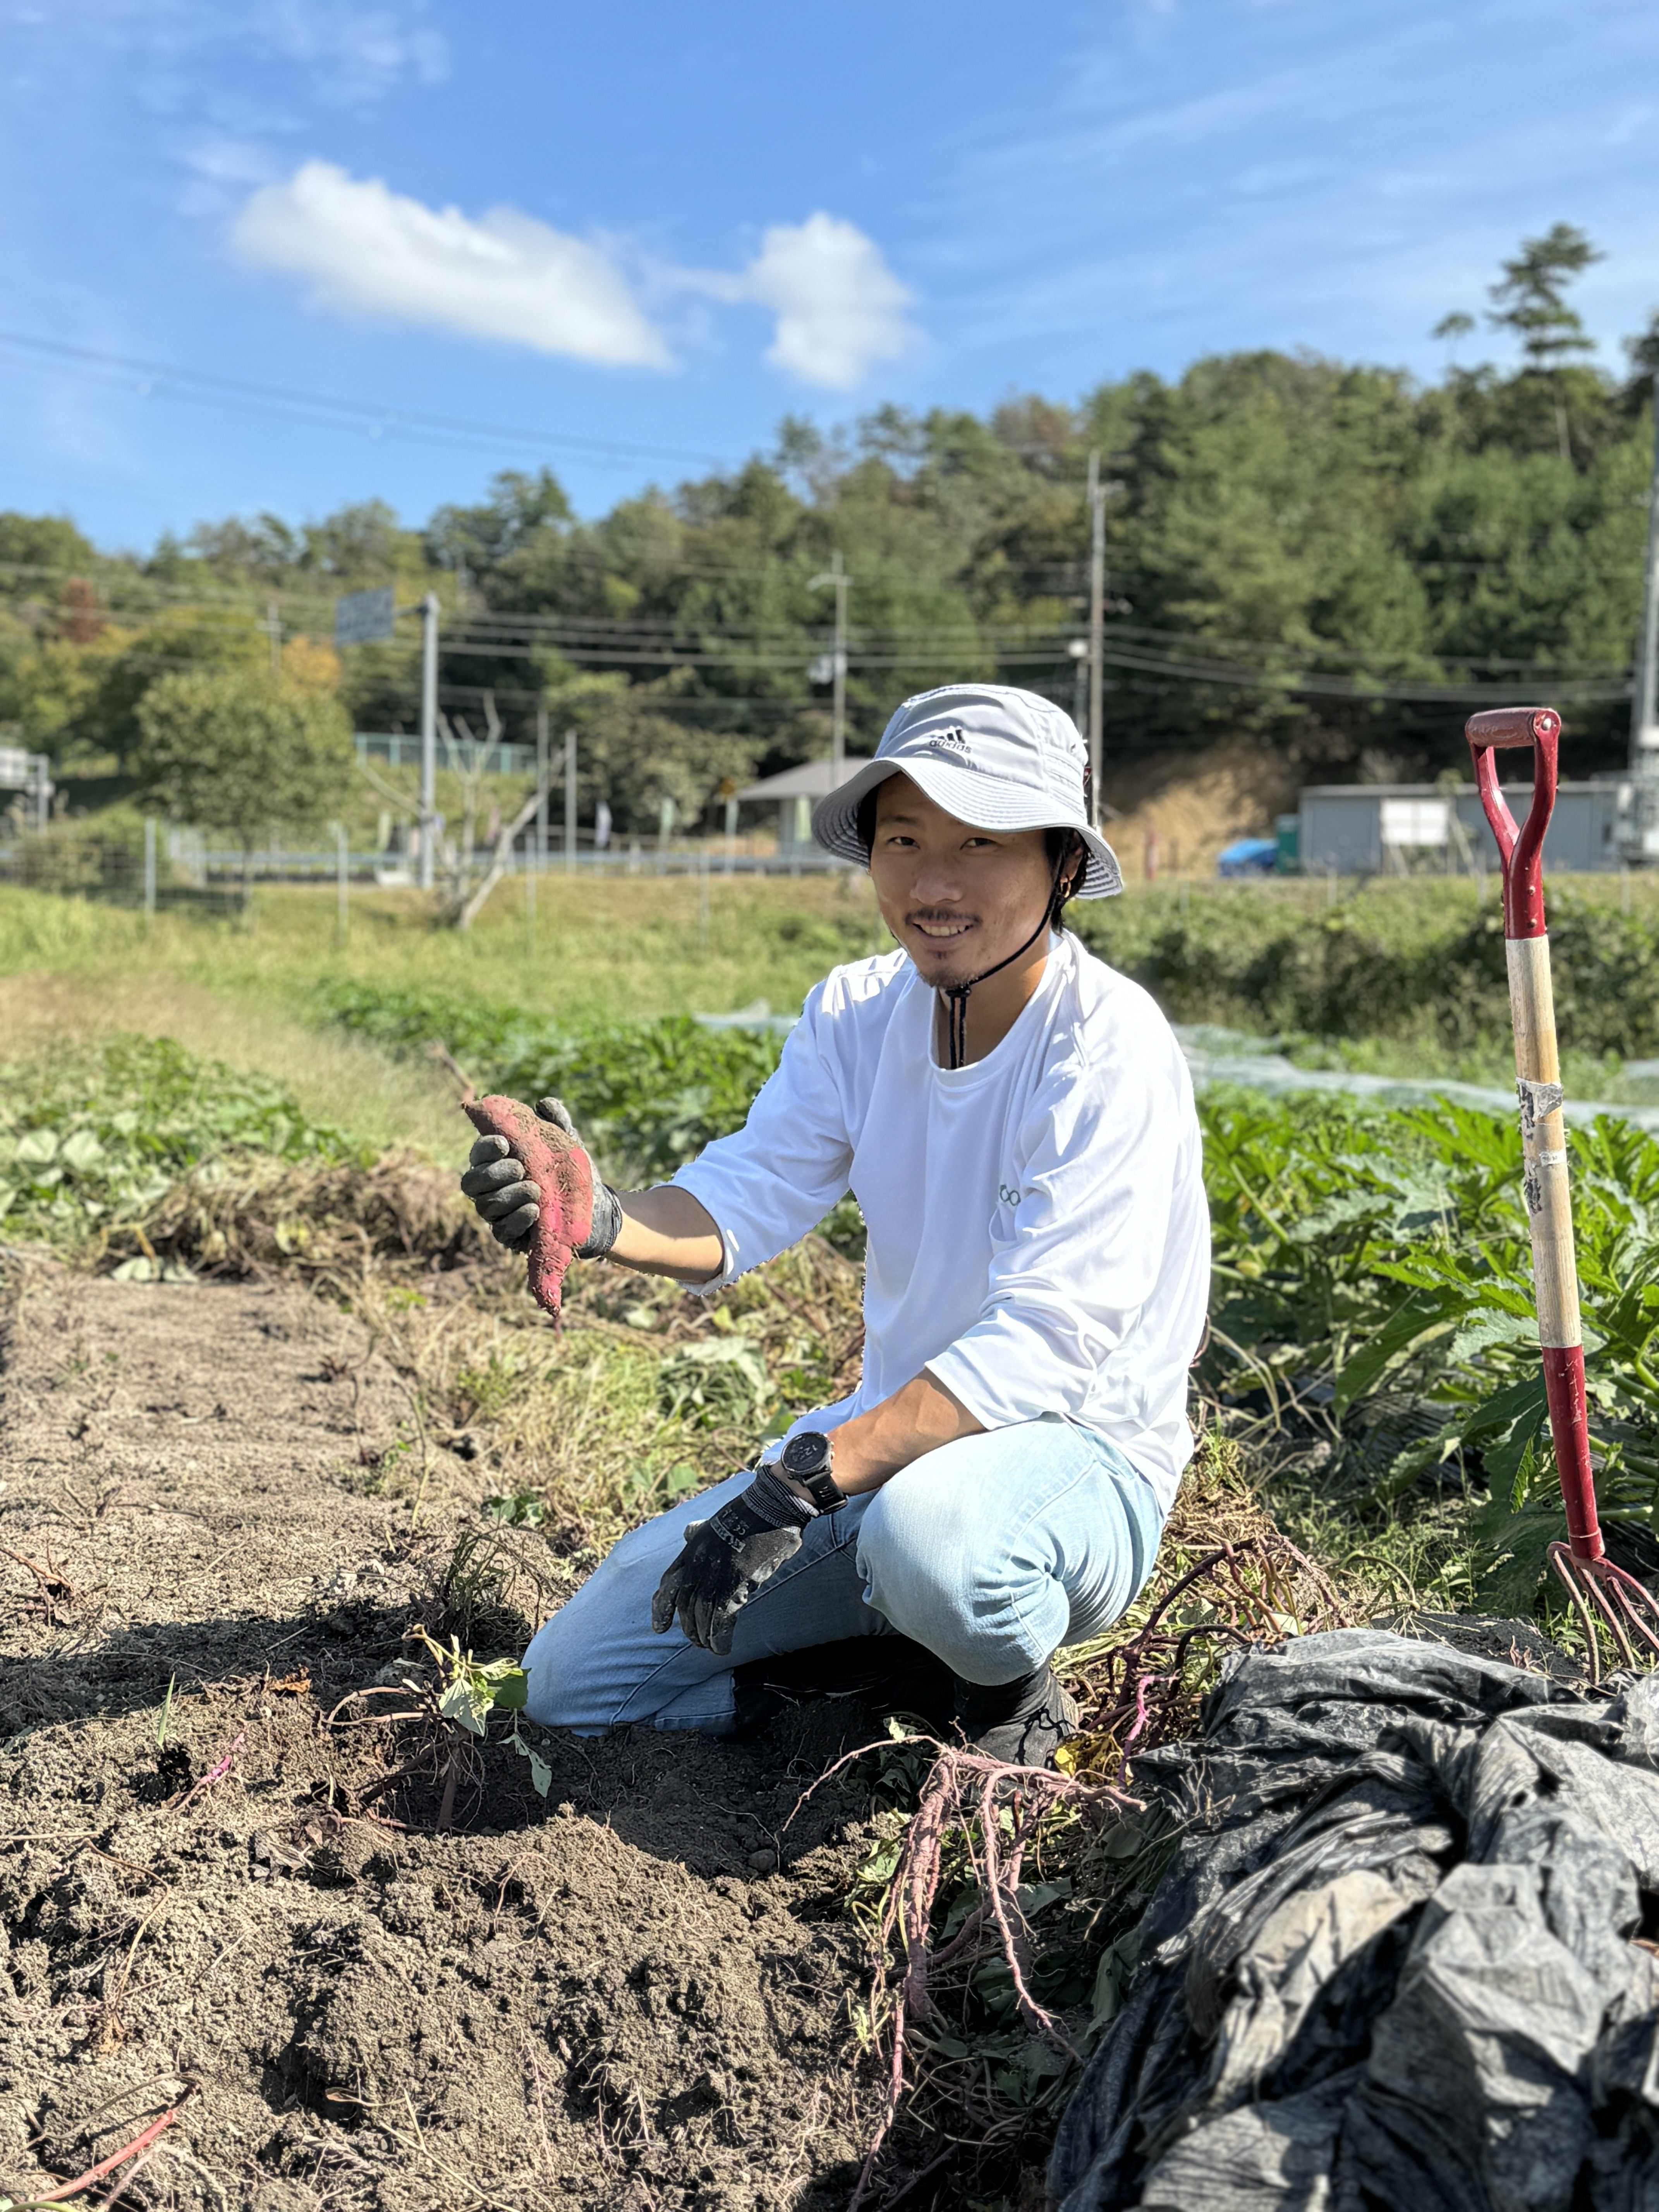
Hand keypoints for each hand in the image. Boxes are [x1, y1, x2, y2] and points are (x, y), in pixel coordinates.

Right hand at [458, 1097, 619, 1255]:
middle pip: (472, 1183)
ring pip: (486, 1206)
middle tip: (519, 1167)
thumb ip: (555, 1122)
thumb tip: (543, 1104)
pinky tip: (534, 1210)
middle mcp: (491, 1188)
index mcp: (497, 1163)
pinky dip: (517, 1219)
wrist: (594, 1208)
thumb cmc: (572, 1172)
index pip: (478, 1154)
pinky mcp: (510, 1236)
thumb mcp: (567, 1145)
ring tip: (534, 1189)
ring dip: (508, 1196)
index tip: (504, 1144)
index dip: (485, 1148)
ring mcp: (498, 1214)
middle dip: (493, 1174)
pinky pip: (502, 1231)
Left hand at [650, 1469, 814, 1652]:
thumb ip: (699, 1531)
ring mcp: (714, 1574)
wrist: (769, 1506)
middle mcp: (697, 1564)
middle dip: (687, 1627)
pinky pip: (720, 1620)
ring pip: (700, 1615)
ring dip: (703, 1636)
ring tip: (709, 1647)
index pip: (668, 1583)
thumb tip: (687, 1531)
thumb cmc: (748, 1513)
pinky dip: (719, 1638)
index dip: (661, 1607)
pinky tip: (722, 1648)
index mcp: (691, 1549)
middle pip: (683, 1604)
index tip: (658, 1626)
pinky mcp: (734, 1584)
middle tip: (694, 1641)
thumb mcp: (714, 1521)